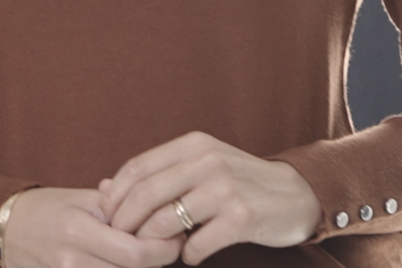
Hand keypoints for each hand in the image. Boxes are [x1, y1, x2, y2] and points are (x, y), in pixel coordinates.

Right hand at [0, 186, 182, 267]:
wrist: (4, 228)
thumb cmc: (45, 208)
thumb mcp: (80, 199)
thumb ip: (119, 206)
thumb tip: (160, 210)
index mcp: (77, 230)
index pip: (135, 253)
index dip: (163, 249)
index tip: (174, 236)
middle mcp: (71, 260)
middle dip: (158, 261)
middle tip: (168, 246)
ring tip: (145, 253)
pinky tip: (123, 264)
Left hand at [97, 132, 321, 265]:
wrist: (298, 195)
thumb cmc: (240, 182)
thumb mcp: (200, 166)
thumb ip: (158, 175)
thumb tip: (102, 189)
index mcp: (192, 145)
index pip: (137, 168)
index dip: (115, 195)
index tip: (105, 216)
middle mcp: (207, 161)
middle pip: (146, 194)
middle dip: (125, 221)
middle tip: (120, 240)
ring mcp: (225, 189)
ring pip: (167, 220)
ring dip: (153, 242)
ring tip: (152, 250)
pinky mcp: (242, 217)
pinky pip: (198, 243)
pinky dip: (187, 255)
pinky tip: (189, 255)